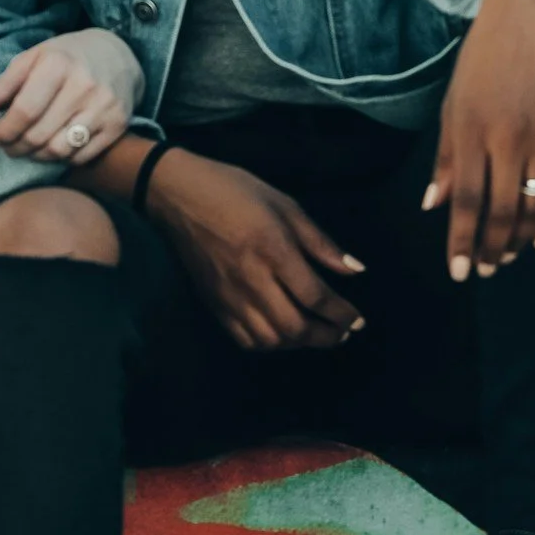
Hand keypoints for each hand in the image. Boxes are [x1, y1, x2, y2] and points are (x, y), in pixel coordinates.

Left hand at [0, 28, 137, 165]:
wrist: (117, 56)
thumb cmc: (66, 57)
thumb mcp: (33, 58)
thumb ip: (4, 84)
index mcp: (58, 64)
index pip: (24, 111)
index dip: (3, 131)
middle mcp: (84, 86)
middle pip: (39, 135)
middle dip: (15, 147)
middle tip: (7, 147)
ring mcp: (103, 107)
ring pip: (58, 151)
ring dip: (36, 156)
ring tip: (28, 147)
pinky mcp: (118, 125)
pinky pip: (80, 157)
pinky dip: (61, 158)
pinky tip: (52, 146)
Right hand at [144, 148, 365, 352]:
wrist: (177, 194)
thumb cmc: (234, 190)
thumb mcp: (284, 204)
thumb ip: (319, 241)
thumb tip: (354, 271)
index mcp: (273, 250)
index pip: (315, 296)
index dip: (342, 314)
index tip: (358, 320)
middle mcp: (252, 279)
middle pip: (295, 327)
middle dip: (326, 337)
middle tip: (342, 333)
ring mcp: (229, 296)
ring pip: (271, 339)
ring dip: (298, 343)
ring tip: (313, 333)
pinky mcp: (213, 304)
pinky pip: (244, 339)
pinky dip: (268, 344)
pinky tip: (280, 332)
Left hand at [424, 0, 534, 279]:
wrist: (529, 23)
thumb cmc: (481, 63)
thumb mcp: (451, 105)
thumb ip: (444, 159)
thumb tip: (434, 205)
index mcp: (473, 131)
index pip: (466, 200)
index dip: (462, 241)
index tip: (458, 272)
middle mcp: (510, 140)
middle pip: (502, 212)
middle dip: (490, 248)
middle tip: (481, 270)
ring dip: (519, 240)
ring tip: (504, 257)